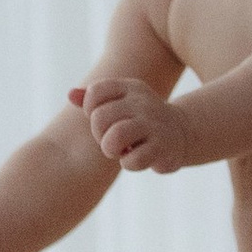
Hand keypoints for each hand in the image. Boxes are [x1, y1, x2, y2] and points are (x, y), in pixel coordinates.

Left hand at [74, 77, 195, 173]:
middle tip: (110, 140)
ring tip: (118, 151)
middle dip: (99, 134)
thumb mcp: (121, 102)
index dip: (90, 111)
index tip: (103, 120)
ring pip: (115, 137)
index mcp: (129, 88)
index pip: (95, 94)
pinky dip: (128, 164)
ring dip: (109, 149)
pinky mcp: (162, 147)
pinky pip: (132, 160)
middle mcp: (142, 102)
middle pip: (100, 118)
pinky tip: (135, 158)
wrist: (181, 132)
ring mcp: (153, 124)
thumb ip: (94, 98)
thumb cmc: (141, 119)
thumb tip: (70, 95)